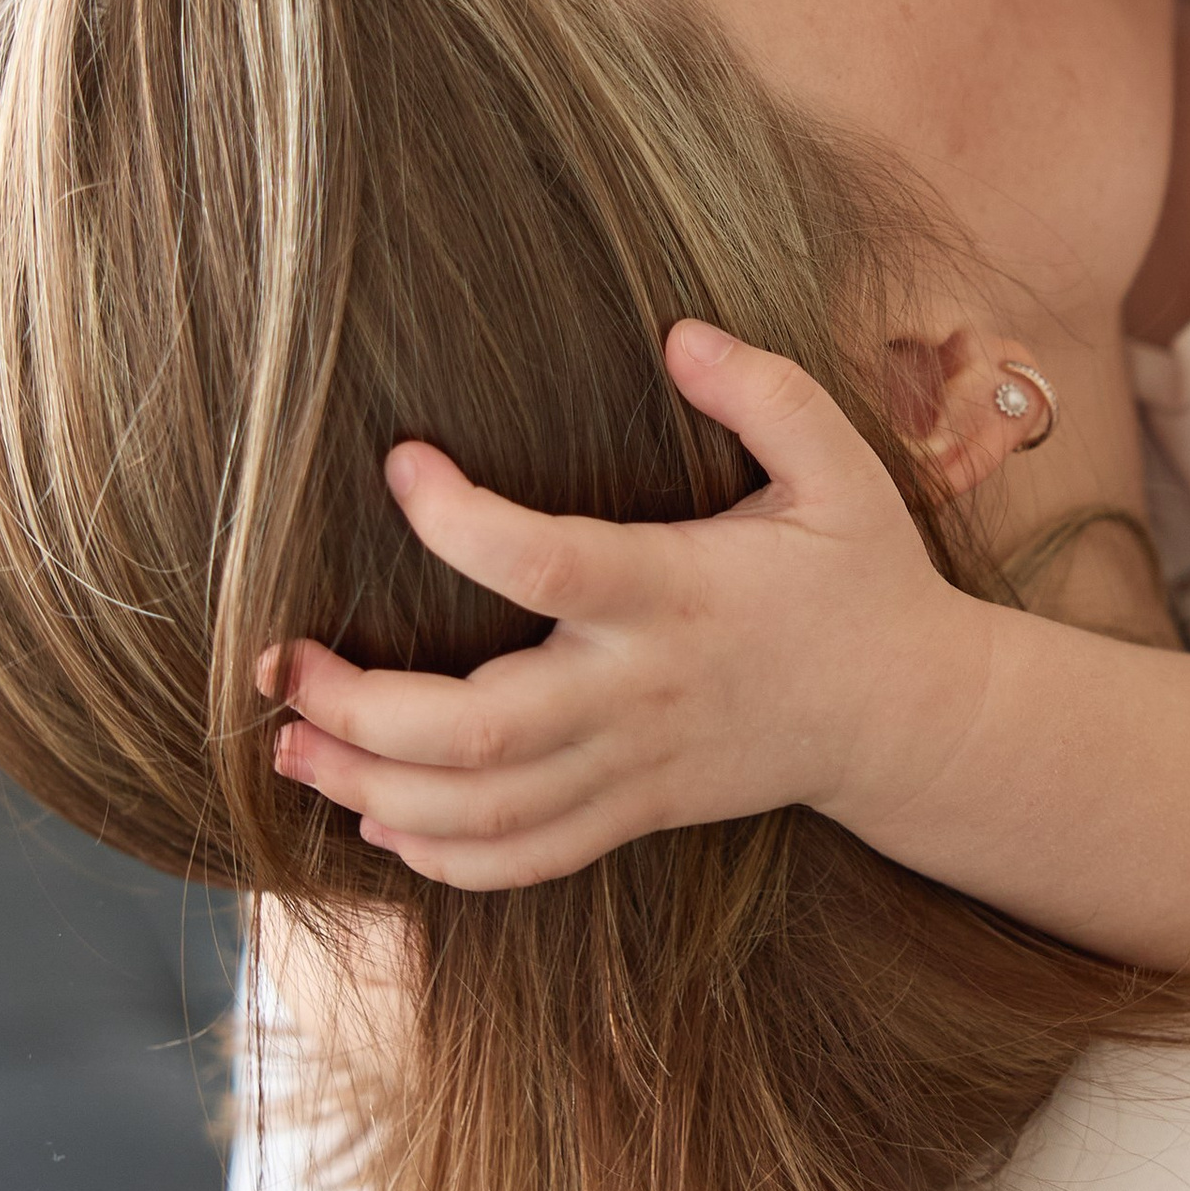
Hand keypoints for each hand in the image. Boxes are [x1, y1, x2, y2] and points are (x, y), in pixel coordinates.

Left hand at [262, 327, 989, 887]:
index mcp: (676, 595)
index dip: (458, 520)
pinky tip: (375, 817)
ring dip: (370, 786)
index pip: (546, 564)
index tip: (400, 461)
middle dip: (362, 707)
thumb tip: (677, 331)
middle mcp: (640, 693)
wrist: (909, 716)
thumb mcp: (841, 467)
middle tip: (280, 663)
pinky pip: (523, 859)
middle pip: (480, 731)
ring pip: (483, 809)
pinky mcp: (633, 813)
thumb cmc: (863, 580)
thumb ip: (765, 392)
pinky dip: (440, 853)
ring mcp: (632, 768)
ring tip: (289, 742)